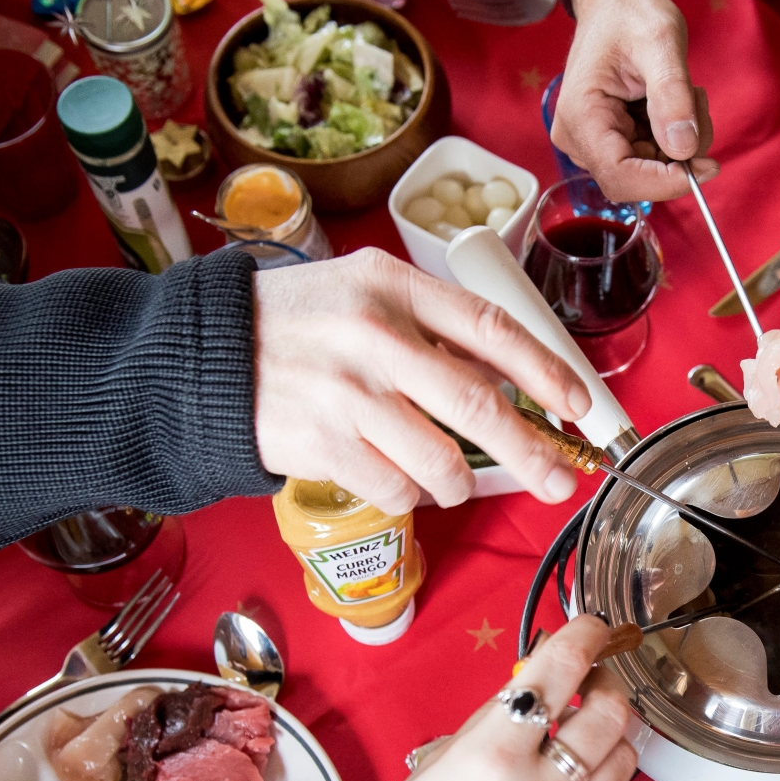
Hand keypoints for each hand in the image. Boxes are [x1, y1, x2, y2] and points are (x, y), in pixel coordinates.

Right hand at [252, 248, 592, 513]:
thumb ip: (433, 327)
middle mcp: (375, 336)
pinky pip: (397, 489)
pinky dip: (408, 494)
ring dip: (457, 484)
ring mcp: (348, 394)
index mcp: (393, 285)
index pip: (491, 327)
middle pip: (480, 405)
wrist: (201, 357)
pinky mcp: (324, 445)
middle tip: (557, 480)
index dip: (546, 370)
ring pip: (443, 462)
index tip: (578, 403)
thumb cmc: (296, 327)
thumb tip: (510, 379)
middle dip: (531, 452)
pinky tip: (392, 475)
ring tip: (448, 480)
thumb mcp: (363, 294)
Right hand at [307, 616, 637, 780]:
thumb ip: (489, 726)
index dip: (586, 637)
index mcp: (486, 762)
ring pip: (624, 762)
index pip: (559, 674)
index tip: (595, 628)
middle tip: (590, 685)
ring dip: (610, 739)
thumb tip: (535, 684)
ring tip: (581, 740)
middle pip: (611, 714)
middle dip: (606, 687)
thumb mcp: (428, 774)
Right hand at [554, 0, 716, 202]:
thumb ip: (672, 95)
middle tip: (695, 102)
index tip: (706, 167)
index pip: (620, 176)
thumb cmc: (630, 13)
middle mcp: (580, 138)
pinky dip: (674, 135)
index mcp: (581, 117)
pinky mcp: (610, 140)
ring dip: (681, 140)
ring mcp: (593, 142)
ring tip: (685, 92)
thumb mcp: (660, 43)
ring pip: (650, 169)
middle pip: (638, 178)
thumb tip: (683, 147)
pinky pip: (651, 156)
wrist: (617, 3)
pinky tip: (674, 100)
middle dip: (679, 152)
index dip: (665, 182)